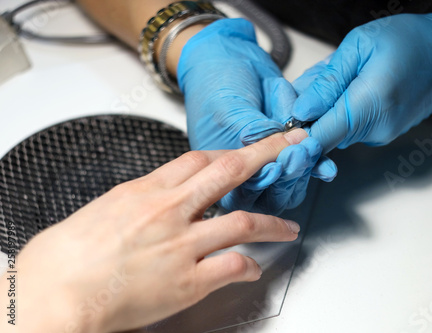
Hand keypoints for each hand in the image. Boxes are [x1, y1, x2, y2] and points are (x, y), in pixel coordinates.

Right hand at [0, 130, 306, 332]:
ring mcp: (183, 244)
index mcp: (146, 190)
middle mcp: (170, 210)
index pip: (198, 158)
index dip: (226, 155)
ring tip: (288, 227)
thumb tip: (148, 203)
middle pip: (229, 170)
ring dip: (273, 223)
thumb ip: (136, 202)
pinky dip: (249, 266)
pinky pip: (232, 266)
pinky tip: (254, 268)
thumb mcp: (103, 209)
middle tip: (289, 146)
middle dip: (265, 153)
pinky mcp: (188, 280)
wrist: (55, 292)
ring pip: (244, 221)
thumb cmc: (66, 256)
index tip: (240, 155)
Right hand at [178, 19, 335, 213]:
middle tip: (299, 155)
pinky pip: (305, 159)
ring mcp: (269, 156)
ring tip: (311, 150)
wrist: (228, 54)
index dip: (264, 183)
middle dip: (289, 175)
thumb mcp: (229, 111)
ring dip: (305, 168)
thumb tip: (278, 151)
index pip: (245, 191)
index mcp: (222, 171)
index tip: (278, 167)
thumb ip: (254, 135)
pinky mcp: (288, 143)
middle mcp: (247, 169)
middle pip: (272, 191)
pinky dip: (317, 160)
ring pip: (292, 178)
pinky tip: (325, 163)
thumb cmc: (214, 83)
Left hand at [292, 10, 431, 152]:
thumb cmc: (410, 42)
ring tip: (334, 80)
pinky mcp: (381, 134)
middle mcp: (374, 128)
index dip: (296, 136)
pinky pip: (348, 126)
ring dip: (325, 109)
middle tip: (307, 86)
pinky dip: (339, 110)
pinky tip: (348, 87)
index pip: (320, 137)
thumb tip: (301, 108)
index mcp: (369, 104)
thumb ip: (327, 81)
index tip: (283, 125)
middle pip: (323, 134)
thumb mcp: (359, 46)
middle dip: (307, 113)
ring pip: (334, 130)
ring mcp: (379, 135)